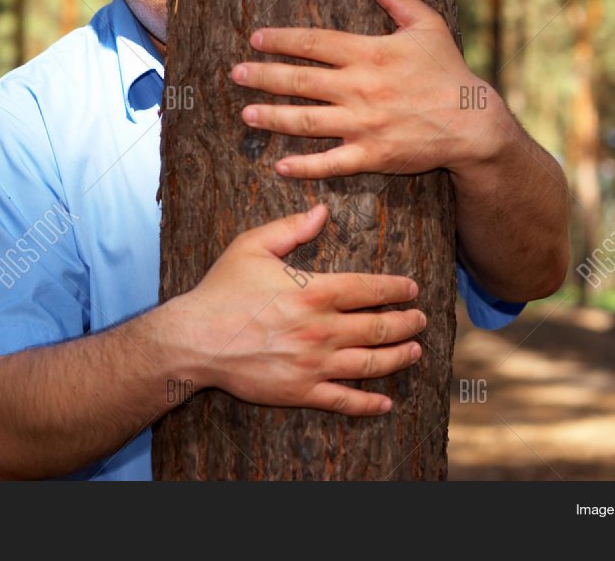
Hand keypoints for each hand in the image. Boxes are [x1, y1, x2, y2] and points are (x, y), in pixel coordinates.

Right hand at [171, 204, 426, 415]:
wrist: (194, 339)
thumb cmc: (221, 290)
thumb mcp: (251, 246)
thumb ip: (290, 228)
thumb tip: (322, 211)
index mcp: (313, 291)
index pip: (370, 289)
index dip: (396, 288)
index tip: (412, 288)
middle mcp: (321, 329)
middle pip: (379, 327)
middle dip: (407, 323)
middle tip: (421, 320)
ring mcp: (313, 363)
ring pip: (370, 363)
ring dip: (398, 357)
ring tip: (415, 352)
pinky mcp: (300, 391)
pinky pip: (343, 400)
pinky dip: (368, 403)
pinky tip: (385, 402)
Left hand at [230, 0, 511, 178]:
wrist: (474, 123)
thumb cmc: (449, 71)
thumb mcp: (428, 25)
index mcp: (370, 53)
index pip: (314, 43)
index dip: (281, 40)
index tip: (256, 39)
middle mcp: (360, 88)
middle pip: (300, 81)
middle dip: (264, 76)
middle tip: (236, 74)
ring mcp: (364, 124)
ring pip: (307, 121)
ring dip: (272, 118)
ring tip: (246, 114)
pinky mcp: (372, 155)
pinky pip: (331, 163)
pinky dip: (304, 166)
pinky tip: (280, 164)